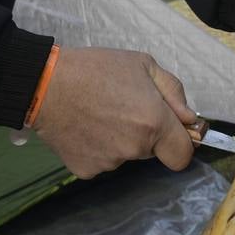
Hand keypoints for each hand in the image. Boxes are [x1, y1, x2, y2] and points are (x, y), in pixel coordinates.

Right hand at [30, 47, 196, 178]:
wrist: (45, 84)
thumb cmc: (95, 68)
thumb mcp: (142, 64)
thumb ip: (173, 92)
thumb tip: (189, 118)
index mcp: (154, 122)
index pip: (183, 155)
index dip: (180, 142)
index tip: (170, 131)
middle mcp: (135, 148)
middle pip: (153, 151)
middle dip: (146, 134)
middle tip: (123, 108)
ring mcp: (110, 163)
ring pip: (126, 155)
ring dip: (120, 139)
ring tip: (99, 113)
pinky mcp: (86, 170)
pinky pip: (102, 161)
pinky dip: (97, 148)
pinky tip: (84, 126)